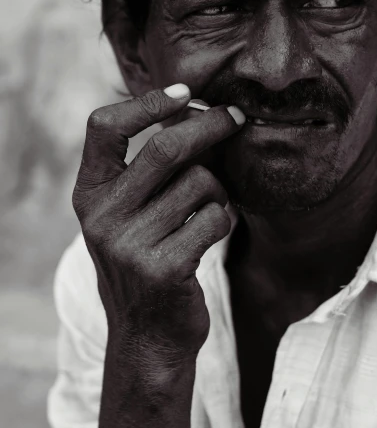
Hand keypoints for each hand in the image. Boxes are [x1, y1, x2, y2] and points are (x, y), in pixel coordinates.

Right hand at [72, 84, 244, 363]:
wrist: (147, 335)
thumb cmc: (147, 257)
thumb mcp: (128, 212)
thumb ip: (147, 168)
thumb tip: (196, 107)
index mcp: (89, 193)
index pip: (104, 127)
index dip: (146, 102)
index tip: (184, 92)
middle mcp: (102, 216)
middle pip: (166, 148)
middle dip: (209, 125)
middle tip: (236, 117)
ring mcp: (129, 244)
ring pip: (200, 183)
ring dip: (219, 191)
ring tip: (208, 210)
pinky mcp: (162, 268)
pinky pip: (215, 218)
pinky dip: (224, 221)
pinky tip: (209, 237)